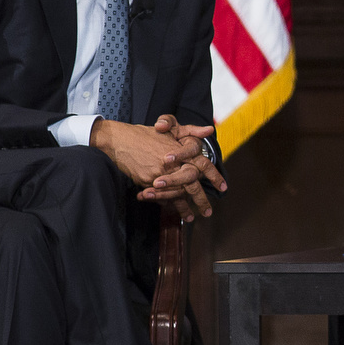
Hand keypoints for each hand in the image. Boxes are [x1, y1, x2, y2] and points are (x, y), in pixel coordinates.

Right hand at [94, 116, 224, 221]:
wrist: (120, 139)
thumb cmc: (146, 133)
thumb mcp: (170, 127)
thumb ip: (191, 130)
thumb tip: (210, 130)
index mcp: (181, 151)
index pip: (203, 165)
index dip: (214, 177)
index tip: (223, 188)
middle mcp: (173, 164)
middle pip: (192, 185)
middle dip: (201, 200)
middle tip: (208, 212)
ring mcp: (159, 174)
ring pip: (176, 193)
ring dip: (183, 207)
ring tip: (190, 217)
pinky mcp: (147, 181)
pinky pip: (160, 195)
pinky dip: (166, 203)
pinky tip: (172, 209)